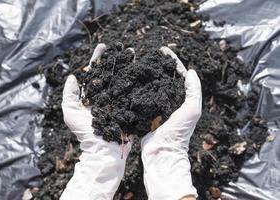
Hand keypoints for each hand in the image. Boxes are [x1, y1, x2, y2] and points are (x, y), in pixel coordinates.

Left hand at [60, 44, 131, 199]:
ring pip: (123, 79)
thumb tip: (73, 77)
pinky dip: (137, 81)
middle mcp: (105, 95)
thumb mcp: (70, 113)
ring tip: (134, 54)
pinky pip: (133, 92)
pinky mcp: (128, 108)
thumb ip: (69, 95)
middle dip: (117, 58)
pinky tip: (142, 71)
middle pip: (111, 72)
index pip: (95, 72)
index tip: (103, 46)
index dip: (98, 58)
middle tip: (124, 46)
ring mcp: (118, 101)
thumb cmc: (85, 134)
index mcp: (92, 95)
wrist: (102, 151)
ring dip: (128, 65)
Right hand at [141, 47, 201, 199]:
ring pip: (151, 86)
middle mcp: (170, 101)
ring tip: (138, 63)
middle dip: (157, 65)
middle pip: (163, 78)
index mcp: (182, 99)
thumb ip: (194, 91)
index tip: (163, 49)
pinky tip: (130, 79)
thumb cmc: (179, 133)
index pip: (178, 75)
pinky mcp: (145, 113)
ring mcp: (156, 107)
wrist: (162, 153)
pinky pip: (141, 97)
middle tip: (148, 54)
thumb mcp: (192, 110)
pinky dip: (137, 88)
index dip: (172, 61)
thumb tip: (192, 71)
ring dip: (146, 74)